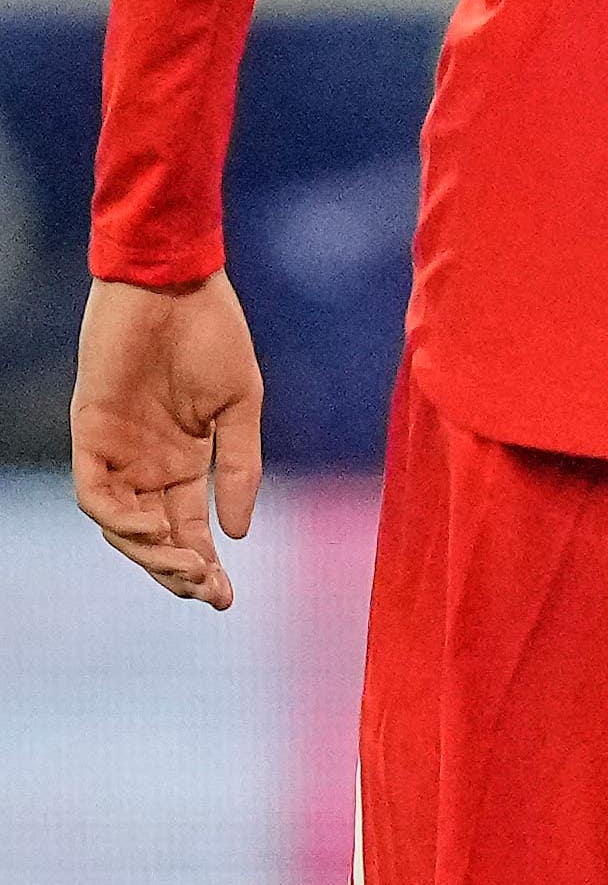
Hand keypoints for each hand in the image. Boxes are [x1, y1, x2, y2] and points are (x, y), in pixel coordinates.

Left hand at [72, 274, 265, 609]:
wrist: (173, 286)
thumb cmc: (211, 334)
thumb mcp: (239, 407)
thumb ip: (239, 467)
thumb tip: (239, 531)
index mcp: (183, 459)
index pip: (189, 527)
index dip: (206, 564)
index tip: (227, 599)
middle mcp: (145, 464)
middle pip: (154, 538)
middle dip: (179, 572)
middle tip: (209, 593)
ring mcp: (115, 451)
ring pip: (122, 526)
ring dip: (152, 553)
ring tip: (189, 565)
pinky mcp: (90, 433)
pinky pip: (95, 493)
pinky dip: (120, 518)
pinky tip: (155, 525)